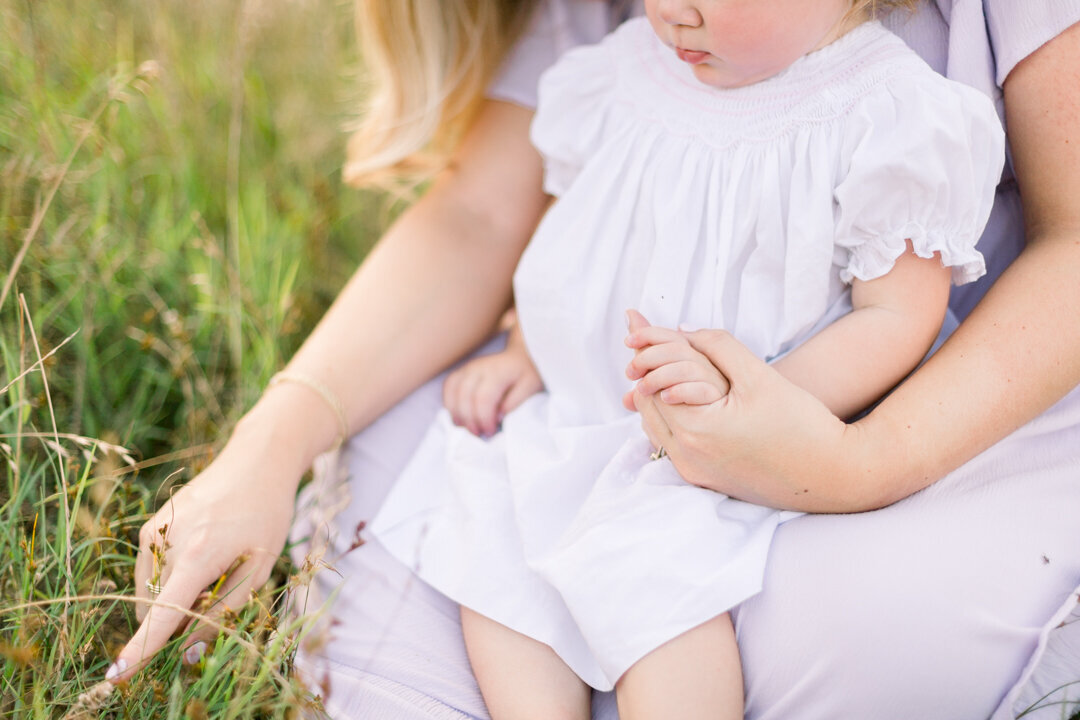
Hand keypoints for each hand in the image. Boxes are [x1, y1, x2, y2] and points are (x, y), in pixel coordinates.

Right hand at [107, 420, 299, 682]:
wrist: (256, 462)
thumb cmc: (266, 517)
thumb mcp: (260, 569)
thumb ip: (223, 612)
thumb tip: (188, 654)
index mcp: (199, 556)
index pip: (163, 615)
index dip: (140, 650)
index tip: (115, 675)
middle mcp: (168, 544)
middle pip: (159, 609)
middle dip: (180, 619)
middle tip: (221, 590)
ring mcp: (153, 533)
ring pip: (152, 592)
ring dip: (176, 596)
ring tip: (215, 563)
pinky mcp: (148, 527)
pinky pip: (151, 571)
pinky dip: (170, 577)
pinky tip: (201, 551)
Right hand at [442, 323, 542, 436]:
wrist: (521, 356)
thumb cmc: (527, 374)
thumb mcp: (530, 388)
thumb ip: (515, 403)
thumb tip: (498, 417)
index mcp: (497, 372)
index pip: (482, 398)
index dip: (483, 419)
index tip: (491, 431)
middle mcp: (478, 367)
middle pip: (464, 396)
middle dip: (469, 420)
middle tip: (479, 434)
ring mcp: (468, 368)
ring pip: (451, 390)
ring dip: (456, 413)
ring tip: (467, 428)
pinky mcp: (462, 371)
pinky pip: (448, 386)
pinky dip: (449, 404)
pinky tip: (460, 416)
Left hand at [623, 310, 867, 511]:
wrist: (833, 474)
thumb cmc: (801, 423)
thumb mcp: (758, 375)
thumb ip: (717, 347)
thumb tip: (682, 330)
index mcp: (695, 430)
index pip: (651, 382)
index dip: (644, 349)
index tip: (634, 324)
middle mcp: (687, 458)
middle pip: (648, 405)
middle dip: (642, 370)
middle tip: (636, 340)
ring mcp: (694, 474)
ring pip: (656, 426)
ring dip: (652, 395)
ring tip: (648, 365)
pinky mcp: (706, 481)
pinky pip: (672, 444)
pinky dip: (668, 417)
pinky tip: (672, 398)